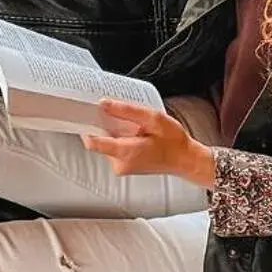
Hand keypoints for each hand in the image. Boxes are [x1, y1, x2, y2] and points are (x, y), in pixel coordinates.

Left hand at [82, 100, 217, 186]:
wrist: (186, 160)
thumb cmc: (173, 141)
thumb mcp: (153, 118)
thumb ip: (127, 111)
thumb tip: (104, 104)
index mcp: (125, 152)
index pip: (93, 142)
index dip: (86, 125)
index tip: (85, 113)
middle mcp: (120, 163)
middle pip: (99, 140)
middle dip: (106, 125)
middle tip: (118, 113)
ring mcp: (122, 167)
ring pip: (107, 143)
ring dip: (115, 131)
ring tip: (134, 126)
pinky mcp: (125, 166)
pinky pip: (114, 148)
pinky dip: (120, 138)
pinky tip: (135, 133)